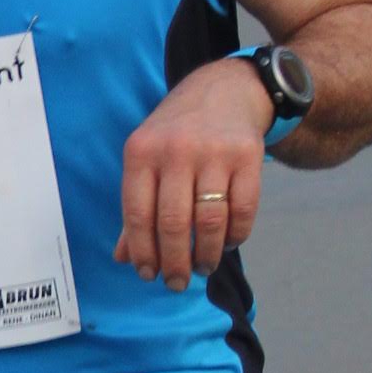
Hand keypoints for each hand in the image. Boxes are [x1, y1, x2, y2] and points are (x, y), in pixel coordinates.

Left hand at [115, 57, 270, 289]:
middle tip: (176, 283)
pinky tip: (227, 244)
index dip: (143, 252)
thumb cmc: (177, 133)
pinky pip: (243, 210)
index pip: (138, 215)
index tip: (148, 275)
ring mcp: (214, 152)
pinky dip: (235, 236)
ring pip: (210, 221)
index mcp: (141, 152)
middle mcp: (176, 150)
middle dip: (175, 263)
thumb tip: (124, 259)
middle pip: (174, 223)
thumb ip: (136, 208)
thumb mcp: (147, 159)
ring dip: (207, 255)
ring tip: (203, 268)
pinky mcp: (248, 155)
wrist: (225, 90)